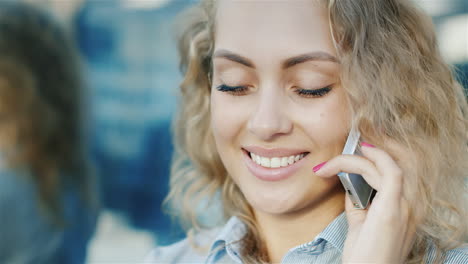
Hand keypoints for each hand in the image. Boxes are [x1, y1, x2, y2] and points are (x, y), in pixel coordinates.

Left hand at [315, 141, 415, 262]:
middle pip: (403, 158)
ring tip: (337, 156)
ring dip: (361, 155)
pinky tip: (354, 155)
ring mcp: (407, 206)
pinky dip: (373, 159)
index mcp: (407, 205)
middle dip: (380, 141)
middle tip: (355, 134)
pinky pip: (390, 172)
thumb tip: (348, 179)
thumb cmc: (365, 253)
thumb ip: (358, 199)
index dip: (383, 148)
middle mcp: (413, 203)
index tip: (360, 140)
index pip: (401, 166)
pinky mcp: (394, 210)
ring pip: (390, 163)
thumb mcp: (361, 220)